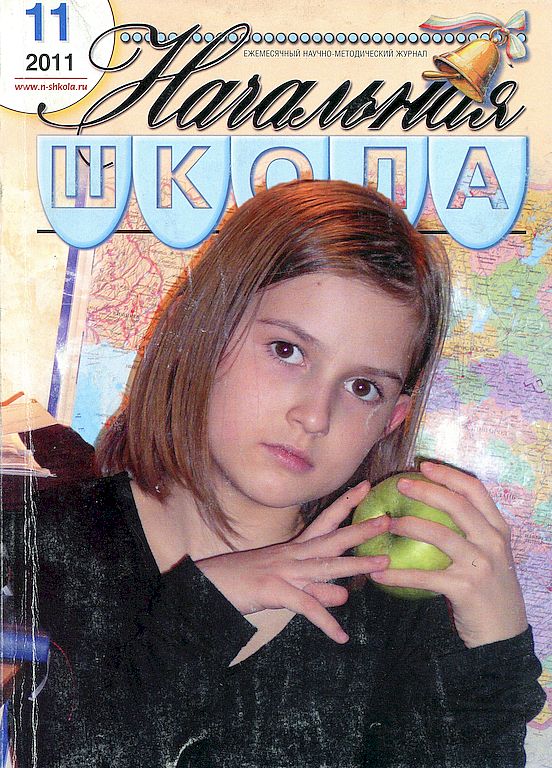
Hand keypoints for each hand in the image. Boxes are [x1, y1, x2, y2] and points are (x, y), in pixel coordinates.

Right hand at [195, 481, 389, 642]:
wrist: (207, 587)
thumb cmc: (242, 582)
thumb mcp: (282, 581)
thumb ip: (314, 588)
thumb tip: (343, 595)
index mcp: (293, 549)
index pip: (324, 521)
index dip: (345, 505)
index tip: (366, 488)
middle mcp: (292, 555)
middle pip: (332, 539)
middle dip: (360, 529)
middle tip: (387, 520)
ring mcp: (283, 572)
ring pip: (325, 567)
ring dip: (356, 566)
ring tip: (382, 565)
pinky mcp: (274, 592)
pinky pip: (305, 607)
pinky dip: (325, 622)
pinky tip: (341, 637)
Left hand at [370, 462, 527, 647]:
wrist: (504, 635)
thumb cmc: (489, 591)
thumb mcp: (490, 556)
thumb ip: (471, 532)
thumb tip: (431, 509)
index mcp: (498, 529)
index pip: (475, 490)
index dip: (449, 475)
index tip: (425, 466)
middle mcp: (493, 542)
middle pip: (457, 505)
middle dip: (426, 490)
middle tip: (400, 484)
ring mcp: (481, 565)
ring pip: (440, 534)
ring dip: (409, 525)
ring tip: (388, 523)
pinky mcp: (465, 589)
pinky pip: (424, 577)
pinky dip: (398, 575)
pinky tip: (378, 575)